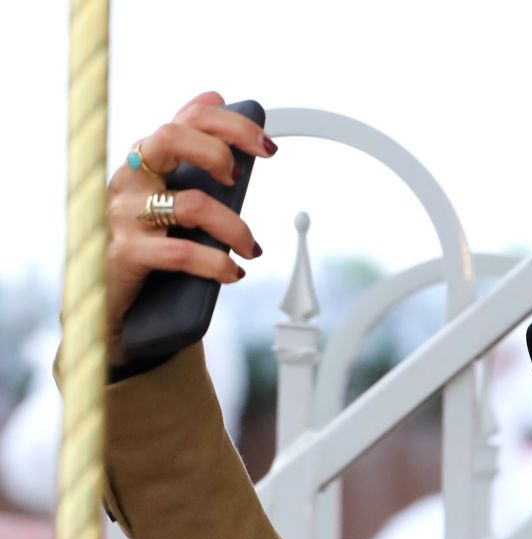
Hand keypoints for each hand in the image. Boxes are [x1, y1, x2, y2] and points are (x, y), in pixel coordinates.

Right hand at [105, 90, 272, 365]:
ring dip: (234, 228)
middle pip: (173, 137)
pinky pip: (181, 253)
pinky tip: (233, 273)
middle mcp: (131, 177)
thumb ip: (192, 152)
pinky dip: (216, 264)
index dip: (232, 125)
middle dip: (218, 151)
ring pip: (191, 204)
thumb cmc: (148, 242)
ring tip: (252, 249)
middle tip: (241, 180)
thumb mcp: (172, 191)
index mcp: (146, 157)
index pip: (188, 118)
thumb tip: (214, 93)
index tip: (268, 147)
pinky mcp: (125, 252)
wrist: (108, 296)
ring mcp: (124, 213)